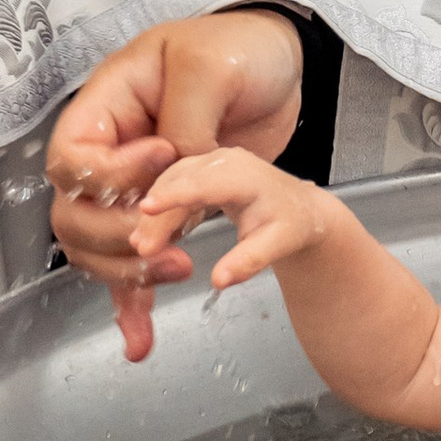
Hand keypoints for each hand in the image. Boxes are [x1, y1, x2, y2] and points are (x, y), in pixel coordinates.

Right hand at [46, 8, 306, 358]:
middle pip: (74, 214)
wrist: (281, 64)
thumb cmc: (237, 46)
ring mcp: (136, 186)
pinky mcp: (167, 212)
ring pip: (98, 249)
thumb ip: (183, 121)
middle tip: (168, 238)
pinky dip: (133, 304)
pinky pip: (133, 265)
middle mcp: (112, 150)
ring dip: (129, 276)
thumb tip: (173, 170)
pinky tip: (140, 339)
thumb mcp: (209, 67)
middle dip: (118, 237)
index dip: (108, 173)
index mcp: (107, 105)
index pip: (71, 158)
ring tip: (178, 273)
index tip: (161, 158)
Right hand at [130, 147, 343, 295]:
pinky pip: (172, 183)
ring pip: (170, 181)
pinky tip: (150, 230)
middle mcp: (224, 160)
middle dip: (156, 214)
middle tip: (141, 248)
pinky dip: (160, 205)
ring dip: (154, 212)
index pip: (202, 184)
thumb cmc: (290, 224)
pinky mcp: (201, 168)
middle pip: (179, 182)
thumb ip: (248, 262)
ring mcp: (210, 161)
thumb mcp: (277, 245)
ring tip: (142, 243)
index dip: (173, 196)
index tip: (146, 208)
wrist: (299, 209)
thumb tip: (219, 280)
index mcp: (244, 175)